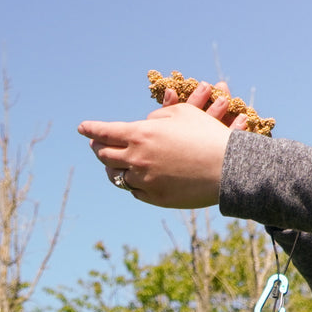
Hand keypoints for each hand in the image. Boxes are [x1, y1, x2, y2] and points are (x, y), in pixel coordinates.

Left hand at [79, 80, 248, 208]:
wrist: (228, 167)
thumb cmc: (207, 134)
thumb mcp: (182, 114)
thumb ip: (157, 117)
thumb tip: (144, 124)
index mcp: (140, 134)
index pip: (104, 132)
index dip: (91, 129)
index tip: (82, 128)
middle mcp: (137, 158)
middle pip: (104, 155)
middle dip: (98, 148)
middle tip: (96, 144)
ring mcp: (145, 180)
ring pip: (117, 175)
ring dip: (112, 167)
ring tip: (111, 163)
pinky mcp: (155, 198)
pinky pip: (134, 191)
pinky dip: (131, 182)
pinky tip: (132, 178)